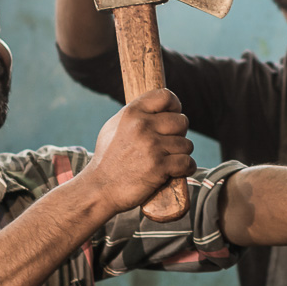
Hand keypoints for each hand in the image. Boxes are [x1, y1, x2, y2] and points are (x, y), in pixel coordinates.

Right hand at [81, 88, 194, 212]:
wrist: (99, 189)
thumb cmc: (108, 159)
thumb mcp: (114, 128)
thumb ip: (136, 115)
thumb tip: (159, 108)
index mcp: (131, 113)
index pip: (165, 96)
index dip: (174, 105)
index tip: (173, 115)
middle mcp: (142, 126)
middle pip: (181, 121)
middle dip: (179, 134)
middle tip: (169, 144)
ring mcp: (152, 146)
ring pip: (186, 144)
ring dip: (181, 154)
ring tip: (168, 160)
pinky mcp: (159, 167)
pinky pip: (187, 162)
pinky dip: (186, 168)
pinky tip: (178, 170)